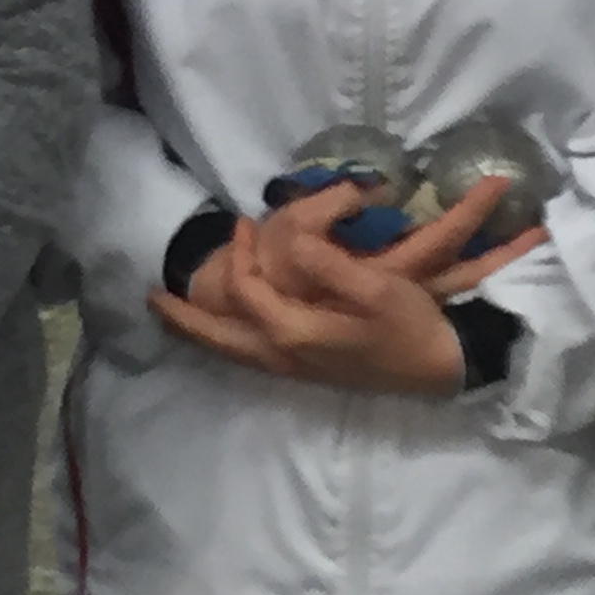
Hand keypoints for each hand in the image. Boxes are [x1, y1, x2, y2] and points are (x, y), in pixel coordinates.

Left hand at [155, 179, 543, 395]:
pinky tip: (225, 331)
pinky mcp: (306, 371)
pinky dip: (226, 343)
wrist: (442, 368)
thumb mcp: (375, 287)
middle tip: (153, 300)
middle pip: (217, 339)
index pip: (245, 289)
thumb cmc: (410, 325)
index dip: (240, 252)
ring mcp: (294, 369)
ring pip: (231, 354)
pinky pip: (249, 357)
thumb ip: (327, 264)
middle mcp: (284, 356)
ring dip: (200, 334)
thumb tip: (292, 240)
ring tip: (173, 318)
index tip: (244, 222)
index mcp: (295, 332)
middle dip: (183, 319)